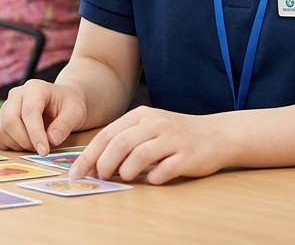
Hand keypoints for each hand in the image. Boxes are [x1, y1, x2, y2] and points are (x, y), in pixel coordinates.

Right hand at [0, 80, 86, 155]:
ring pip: (0, 130)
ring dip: (16, 144)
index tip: (44, 151)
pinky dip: (6, 144)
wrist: (62, 102)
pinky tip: (22, 144)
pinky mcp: (0, 118)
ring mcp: (5, 106)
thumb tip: (52, 139)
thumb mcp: (75, 113)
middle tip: (41, 150)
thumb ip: (65, 125)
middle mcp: (16, 94)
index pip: (29, 112)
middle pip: (10, 121)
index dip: (35, 134)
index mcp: (35, 88)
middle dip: (25, 141)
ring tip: (34, 145)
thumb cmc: (69, 105)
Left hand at [67, 107, 228, 184]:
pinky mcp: (187, 156)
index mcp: (140, 115)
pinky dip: (153, 177)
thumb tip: (96, 163)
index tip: (76, 173)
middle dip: (103, 164)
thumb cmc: (177, 134)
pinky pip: (164, 169)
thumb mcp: (149, 127)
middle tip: (100, 177)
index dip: (88, 155)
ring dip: (126, 171)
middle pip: (119, 144)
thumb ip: (125, 139)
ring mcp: (172, 139)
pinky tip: (152, 179)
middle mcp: (155, 124)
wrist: (218, 135)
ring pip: (139, 155)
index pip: (106, 135)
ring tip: (124, 178)